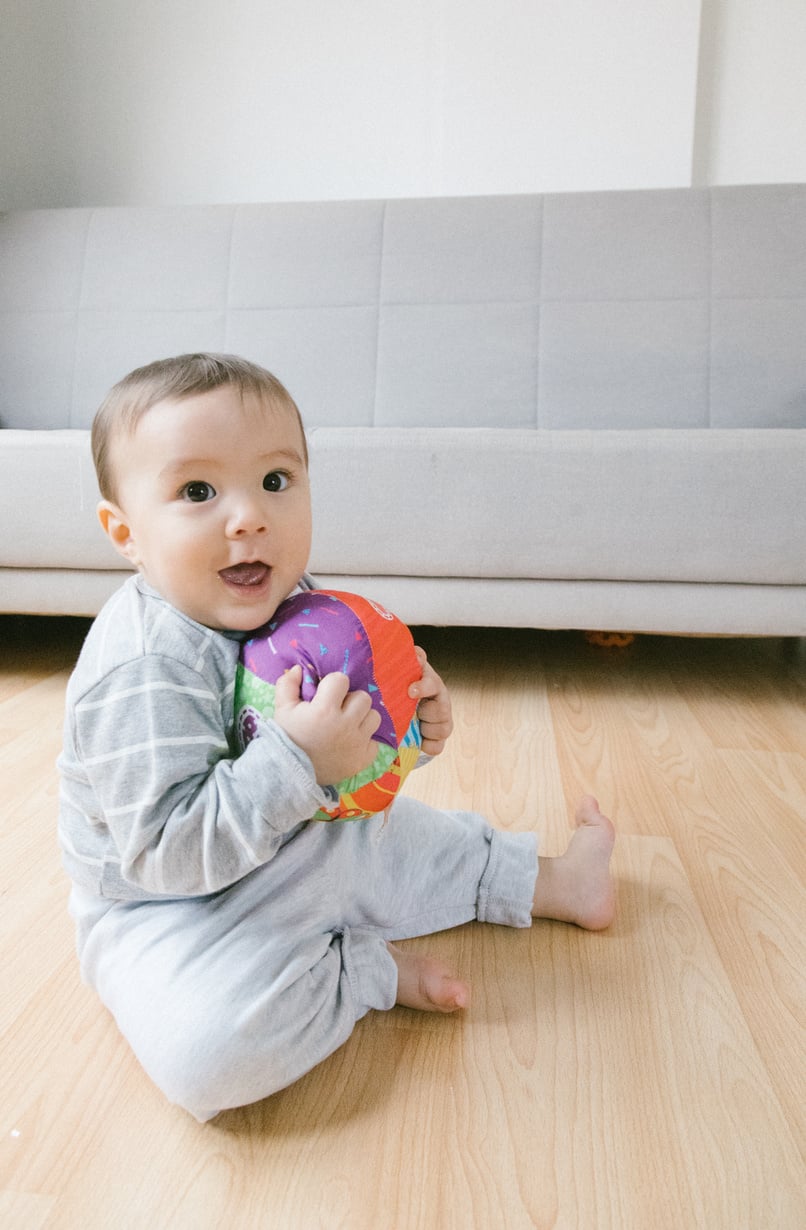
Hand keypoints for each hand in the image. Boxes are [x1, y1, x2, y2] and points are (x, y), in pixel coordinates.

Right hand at [273, 666, 380, 785]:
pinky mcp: (363, 759)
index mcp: (325, 710)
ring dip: (361, 718)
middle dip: (350, 700)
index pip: (341, 679)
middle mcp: (345, 725)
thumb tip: (299, 668)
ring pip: (374, 716)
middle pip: (363, 697)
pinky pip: (375, 741)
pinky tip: (350, 743)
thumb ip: (288, 684)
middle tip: (337, 710)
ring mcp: (357, 743)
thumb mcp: (282, 709)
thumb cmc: (286, 738)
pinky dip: (365, 740)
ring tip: (347, 725)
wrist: (290, 774)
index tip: (324, 695)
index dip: (332, 685)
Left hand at [408, 647, 452, 756]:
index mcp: (429, 682)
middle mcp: (439, 700)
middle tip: (415, 714)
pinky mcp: (438, 737)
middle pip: (442, 710)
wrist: (402, 707)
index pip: (431, 683)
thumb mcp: (401, 672)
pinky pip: (439, 745)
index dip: (423, 687)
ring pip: (443, 728)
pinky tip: (422, 744)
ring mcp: (441, 719)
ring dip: (428, 730)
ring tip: (416, 727)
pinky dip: (431, 746)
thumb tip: (415, 653)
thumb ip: (407, 660)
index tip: (410, 692)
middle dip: (427, 714)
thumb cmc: (401, 686)